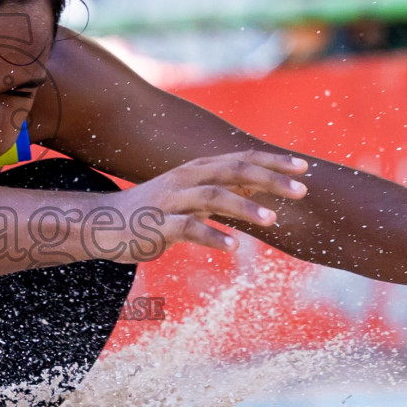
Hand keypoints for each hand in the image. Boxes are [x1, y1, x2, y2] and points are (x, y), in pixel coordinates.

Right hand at [109, 150, 309, 260]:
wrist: (101, 224)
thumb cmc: (152, 211)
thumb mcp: (189, 195)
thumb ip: (222, 189)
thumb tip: (260, 186)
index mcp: (196, 169)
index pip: (241, 158)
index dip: (273, 161)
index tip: (305, 167)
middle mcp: (185, 178)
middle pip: (233, 170)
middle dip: (270, 178)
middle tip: (302, 191)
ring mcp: (170, 200)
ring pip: (212, 196)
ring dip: (244, 207)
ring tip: (273, 220)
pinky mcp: (156, 225)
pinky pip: (188, 228)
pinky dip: (212, 236)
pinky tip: (233, 248)